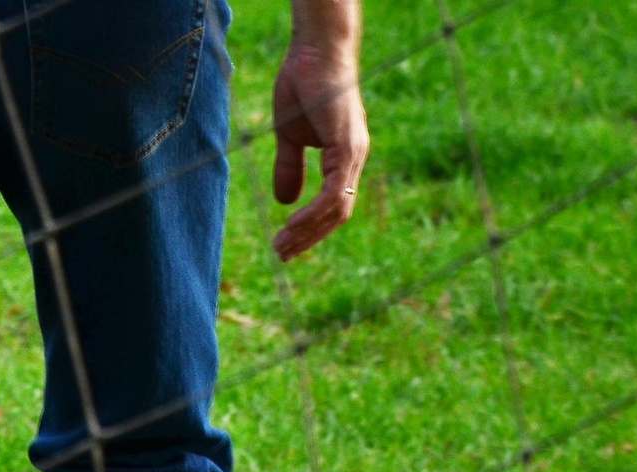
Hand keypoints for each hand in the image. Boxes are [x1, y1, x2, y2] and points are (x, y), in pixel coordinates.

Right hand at [270, 18, 369, 261]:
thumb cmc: (303, 84)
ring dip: (309, 232)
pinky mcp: (347, 147)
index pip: (332, 205)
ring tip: (283, 246)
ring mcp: (354, 153)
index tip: (285, 244)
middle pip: (338, 214)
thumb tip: (285, 201)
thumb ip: (290, 167)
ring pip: (337, 208)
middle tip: (282, 254)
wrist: (315, 52)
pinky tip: (294, 222)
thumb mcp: (290, 136)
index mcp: (343, 157)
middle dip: (309, 238)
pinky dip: (314, 212)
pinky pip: (334, 192)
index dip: (310, 228)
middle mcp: (355, 159)